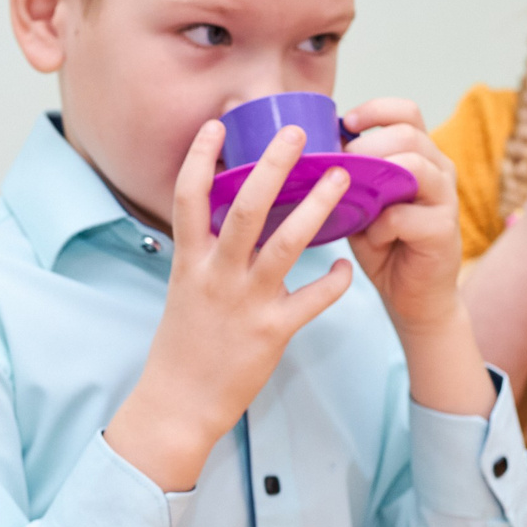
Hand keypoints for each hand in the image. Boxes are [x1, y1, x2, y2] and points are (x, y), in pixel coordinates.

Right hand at [104, 121, 353, 489]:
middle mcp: (216, 275)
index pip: (188, 198)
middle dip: (273, 166)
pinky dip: (333, 283)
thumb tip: (226, 214)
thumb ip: (204, 251)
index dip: (199, 158)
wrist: (179, 401)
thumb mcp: (183, 288)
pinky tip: (346, 270)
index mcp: (190, 261)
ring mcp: (245, 302)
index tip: (217, 125)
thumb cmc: (184, 343)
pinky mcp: (272, 331)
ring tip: (341, 179)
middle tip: (298, 134)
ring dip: (317, 208)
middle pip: (245, 208)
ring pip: (285, 245)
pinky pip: (312, 300)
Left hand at [341, 98, 465, 333]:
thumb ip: (352, 174)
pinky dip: (380, 226)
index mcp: (421, 155)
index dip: (375, 110)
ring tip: (356, 200)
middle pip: (408, 134)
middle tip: (342, 166)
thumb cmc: (384, 244)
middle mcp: (439, 170)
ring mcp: (445, 199)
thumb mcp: (363, 201)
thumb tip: (314, 149)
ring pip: (414, 165)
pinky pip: (405, 215)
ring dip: (376, 178)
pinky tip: (371, 239)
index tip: (345, 123)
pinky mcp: (443, 230)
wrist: (413, 296)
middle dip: (367, 145)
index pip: (407, 112)